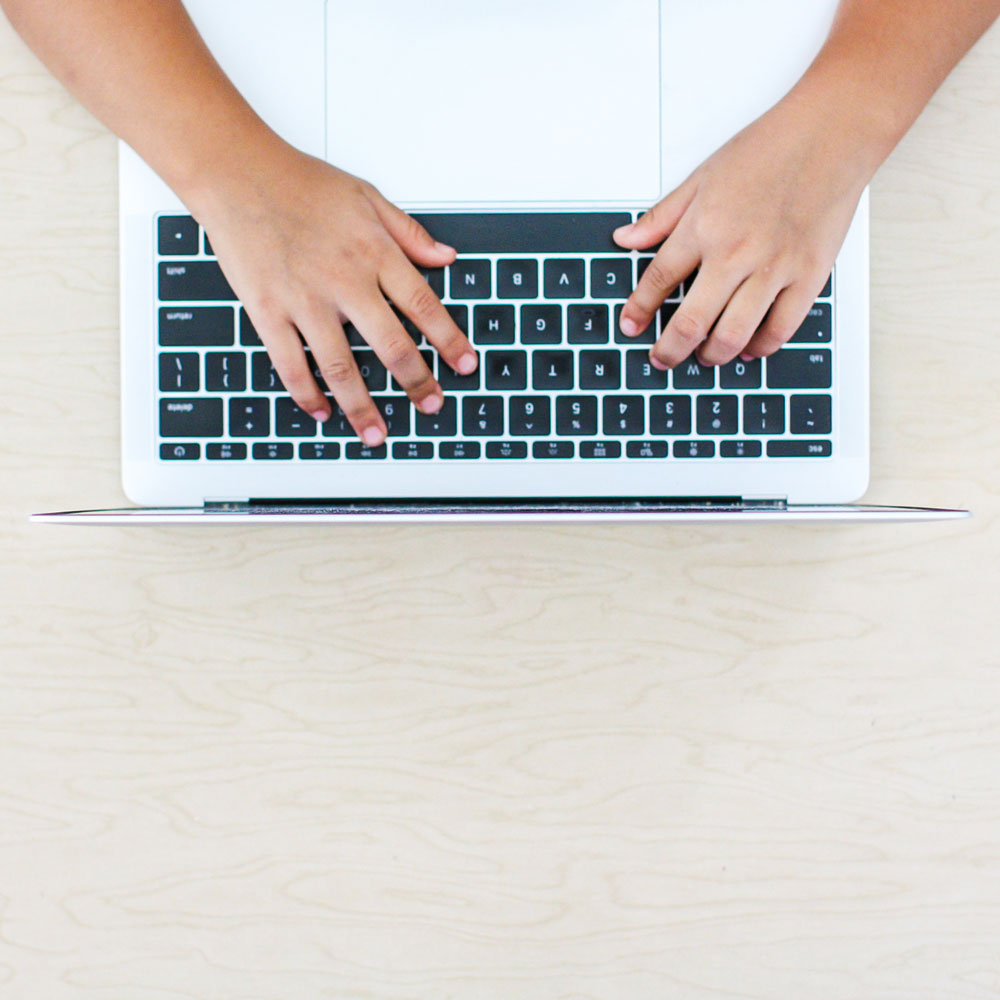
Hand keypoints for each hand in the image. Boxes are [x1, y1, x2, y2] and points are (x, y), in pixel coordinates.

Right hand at [194, 144, 476, 444]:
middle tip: (431, 406)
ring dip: (362, 407)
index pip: (423, 306)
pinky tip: (321, 411)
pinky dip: (307, 393)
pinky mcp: (268, 311)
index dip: (449, 340)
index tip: (465, 366)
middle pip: (391, 346)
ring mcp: (305, 300)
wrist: (236, 174)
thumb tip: (446, 256)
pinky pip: (290, 363)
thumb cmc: (300, 182)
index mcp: (374, 253)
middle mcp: (344, 281)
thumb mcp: (367, 196)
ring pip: (342, 367)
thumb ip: (409, 233)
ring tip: (376, 434)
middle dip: (416, 382)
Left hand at [613, 97, 872, 368]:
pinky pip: (780, 329)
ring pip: (734, 335)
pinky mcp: (809, 276)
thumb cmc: (770, 149)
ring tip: (705, 356)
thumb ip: (661, 217)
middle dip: (670, 350)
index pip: (658, 280)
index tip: (630, 326)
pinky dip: (761, 347)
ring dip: (713, 355)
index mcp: (704, 227)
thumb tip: (625, 239)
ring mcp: (774, 268)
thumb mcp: (702, 177)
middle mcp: (736, 252)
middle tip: (663, 358)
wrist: (831, 134)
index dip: (639, 310)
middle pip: (692, 322)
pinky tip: (750, 348)